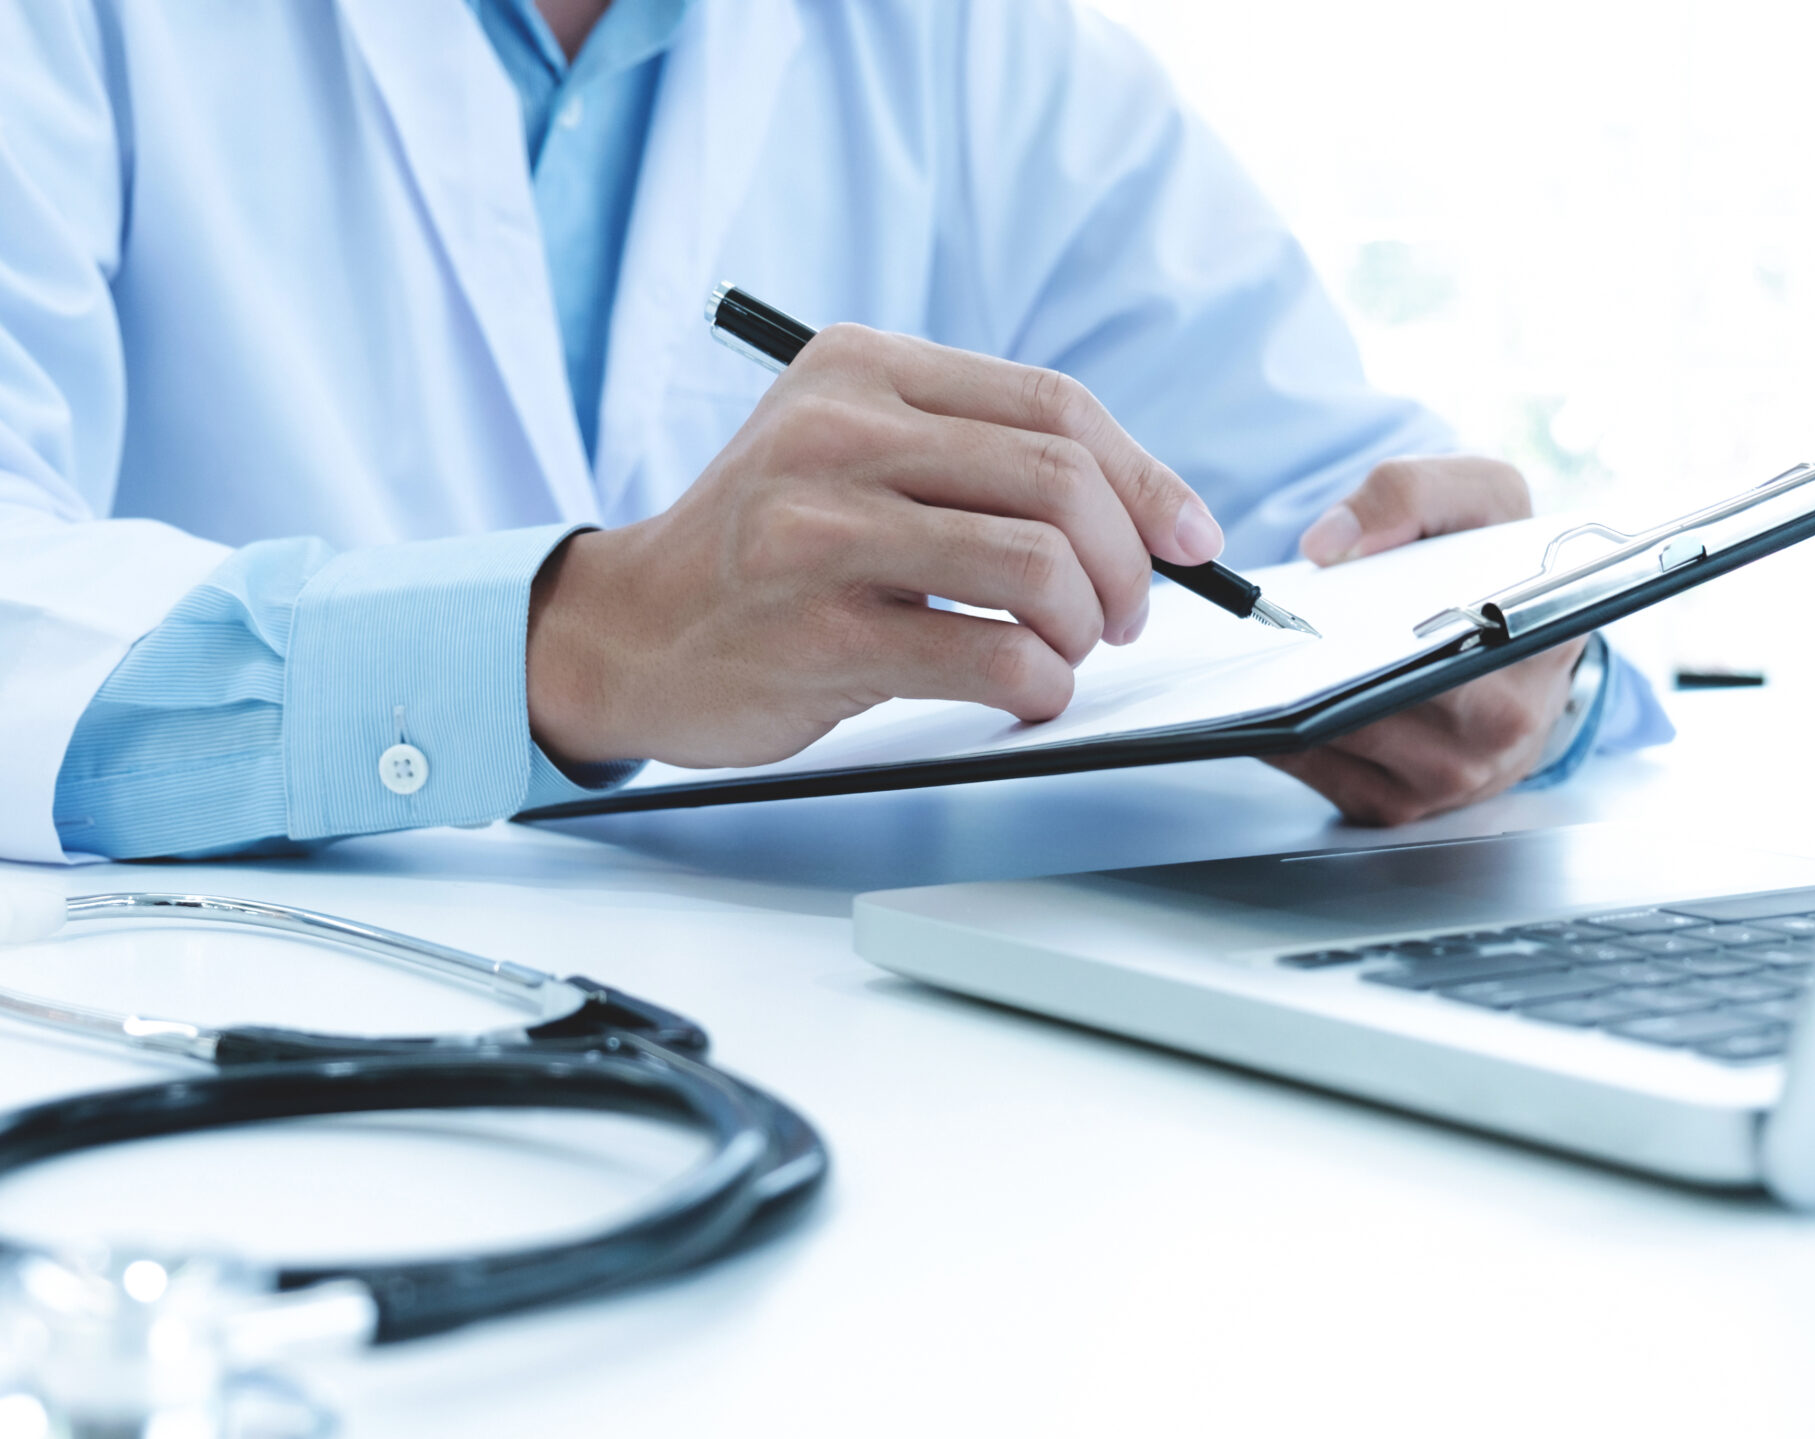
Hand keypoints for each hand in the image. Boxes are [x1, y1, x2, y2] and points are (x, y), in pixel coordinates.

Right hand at [526, 325, 1223, 767]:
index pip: (1054, 404)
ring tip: (1065, 651)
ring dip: (1086, 626)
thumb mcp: (844, 451)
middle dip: (1126, 562)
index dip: (1147, 477)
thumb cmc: (761, 552)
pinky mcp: (820, 634)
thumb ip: (966, 453)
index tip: (1187, 539)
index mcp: (860, 368)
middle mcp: (838, 433)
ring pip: (1038, 565)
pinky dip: (1040, 685)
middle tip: (1124, 613)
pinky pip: (992, 656)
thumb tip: (1142, 508)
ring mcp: (822, 533)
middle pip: (1061, 479)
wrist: (627, 633)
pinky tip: (1024, 693)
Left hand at [1269, 455, 1586, 826]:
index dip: (1385, 619)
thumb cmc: (1499, 574)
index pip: (1458, 632)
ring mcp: (1449, 775)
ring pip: (1337, 734)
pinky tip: (1266, 692)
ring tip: (1265, 649)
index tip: (1336, 596)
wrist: (1515, 654)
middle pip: (1377, 694)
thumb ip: (1412, 492)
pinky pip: (1312, 767)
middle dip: (1320, 660)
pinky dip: (1278, 729)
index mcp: (1540, 641)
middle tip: (1279, 624)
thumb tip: (1330, 543)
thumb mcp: (1481, 498)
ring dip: (1287, 697)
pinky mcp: (1396, 804)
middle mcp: (1504, 722)